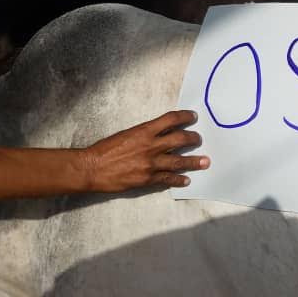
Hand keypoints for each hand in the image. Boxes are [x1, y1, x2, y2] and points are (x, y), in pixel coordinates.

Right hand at [80, 110, 209, 192]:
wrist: (92, 168)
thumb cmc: (105, 149)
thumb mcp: (126, 133)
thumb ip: (145, 134)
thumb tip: (159, 134)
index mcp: (144, 131)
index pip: (171, 119)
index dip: (184, 116)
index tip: (192, 116)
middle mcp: (151, 145)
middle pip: (180, 139)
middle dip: (193, 138)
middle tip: (199, 139)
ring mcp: (150, 163)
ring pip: (179, 161)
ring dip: (194, 161)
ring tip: (205, 161)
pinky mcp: (147, 179)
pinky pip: (168, 179)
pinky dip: (178, 179)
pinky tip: (186, 180)